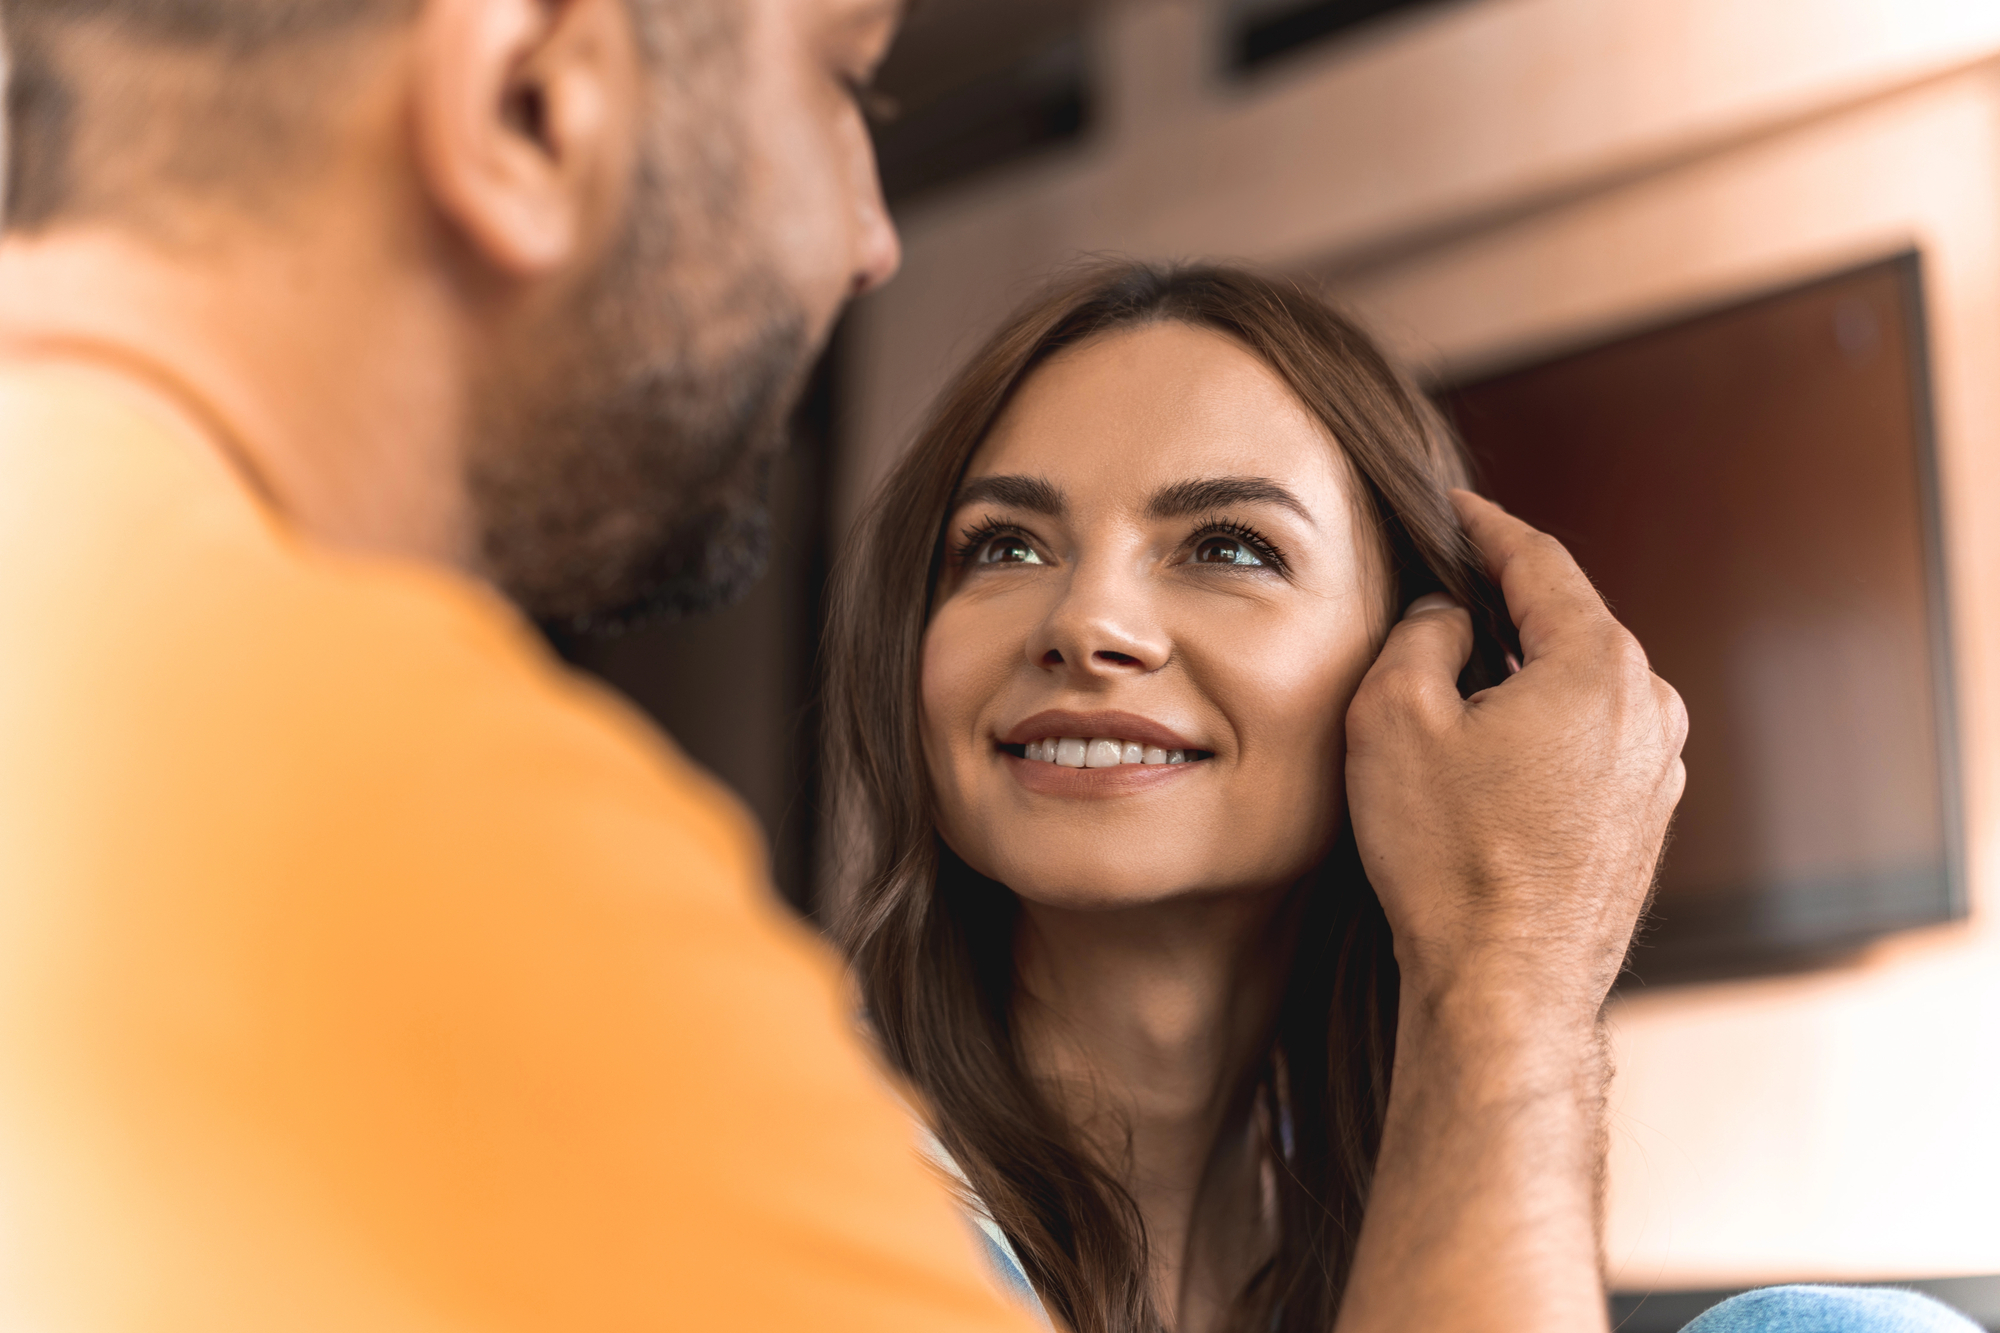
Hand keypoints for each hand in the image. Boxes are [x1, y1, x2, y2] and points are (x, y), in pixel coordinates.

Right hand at [1344, 491, 1686, 1025]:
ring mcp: (1659, 770)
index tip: (1452, 508)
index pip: (1539, 561)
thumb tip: (1449, 617)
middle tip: (1441, 586)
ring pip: (1579, 686)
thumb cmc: (1447, 858)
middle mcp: (1650, 708)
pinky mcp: (1645, 820)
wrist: (1505, 987)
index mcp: (1598, 664)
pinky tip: (1488, 755)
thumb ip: (1421, 634)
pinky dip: (1541, 726)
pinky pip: (1589, 742)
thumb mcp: (1393, 716)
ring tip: (1453, 680)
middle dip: (1502, 600)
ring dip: (1520, 671)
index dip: (1485, 526)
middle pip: (1566, 621)